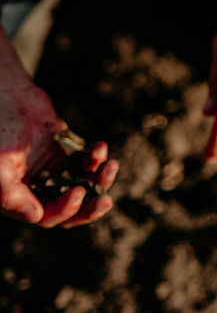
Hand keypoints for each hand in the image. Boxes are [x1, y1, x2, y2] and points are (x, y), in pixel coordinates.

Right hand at [0, 84, 117, 227]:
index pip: (47, 216)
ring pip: (84, 189)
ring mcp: (55, 173)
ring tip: (110, 165)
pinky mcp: (68, 157)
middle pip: (71, 210)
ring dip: (101, 181)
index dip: (65, 209)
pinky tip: (99, 146)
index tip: (78, 192)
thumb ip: (9, 193)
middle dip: (90, 207)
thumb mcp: (0, 162)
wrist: (9, 96)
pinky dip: (97, 159)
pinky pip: (88, 166)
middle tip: (106, 201)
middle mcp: (38, 190)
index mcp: (18, 197)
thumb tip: (34, 216)